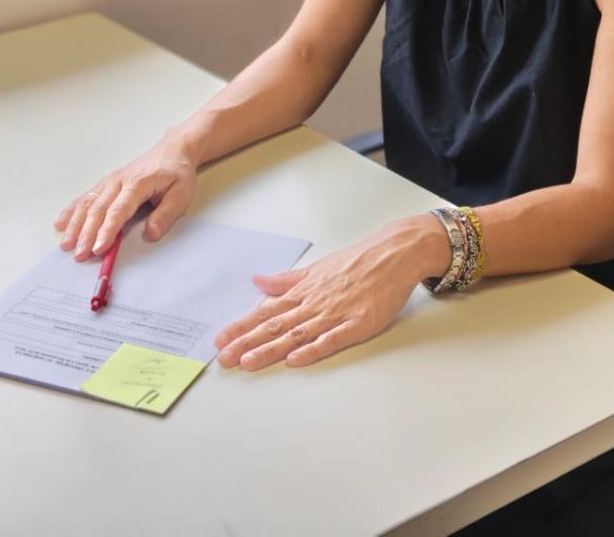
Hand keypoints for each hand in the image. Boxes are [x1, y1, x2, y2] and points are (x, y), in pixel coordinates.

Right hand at [53, 134, 196, 260]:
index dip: (107, 230)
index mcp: (138, 184)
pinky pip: (86, 196)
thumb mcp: (181, 194)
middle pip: (98, 209)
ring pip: (88, 203)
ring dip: (75, 225)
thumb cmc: (176, 173)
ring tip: (66, 244)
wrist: (172, 150)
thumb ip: (166, 215)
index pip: (119, 210)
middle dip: (87, 234)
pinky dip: (72, 210)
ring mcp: (110, 181)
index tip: (99, 248)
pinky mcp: (106, 183)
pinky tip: (61, 222)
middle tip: (79, 255)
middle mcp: (119, 181)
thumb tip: (151, 234)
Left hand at [214, 216, 446, 370]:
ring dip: (271, 349)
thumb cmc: (357, 261)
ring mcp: (335, 313)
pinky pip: (332, 339)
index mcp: (304, 291)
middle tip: (223, 358)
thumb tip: (258, 280)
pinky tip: (297, 359)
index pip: (266, 311)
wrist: (393, 254)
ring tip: (248, 361)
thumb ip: (287, 280)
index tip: (220, 339)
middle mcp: (314, 303)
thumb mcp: (316, 268)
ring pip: (297, 334)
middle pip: (276, 325)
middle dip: (247, 342)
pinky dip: (313, 349)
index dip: (242, 326)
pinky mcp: (358, 323)